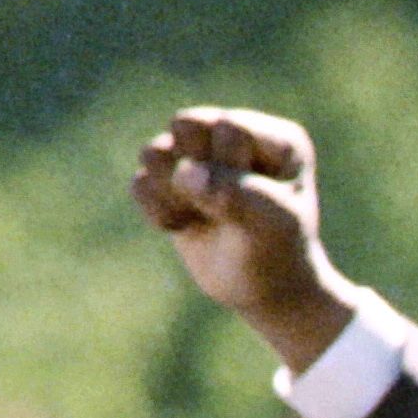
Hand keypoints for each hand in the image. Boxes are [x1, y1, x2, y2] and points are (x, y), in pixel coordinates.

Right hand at [131, 106, 358, 372]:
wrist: (262, 291)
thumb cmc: (277, 250)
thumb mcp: (273, 223)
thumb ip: (236, 192)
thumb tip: (185, 173)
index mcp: (276, 138)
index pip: (229, 129)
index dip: (231, 168)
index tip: (257, 200)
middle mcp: (233, 135)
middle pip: (186, 126)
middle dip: (199, 173)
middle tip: (226, 206)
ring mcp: (196, 154)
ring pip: (153, 153)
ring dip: (176, 194)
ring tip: (208, 217)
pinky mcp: (167, 179)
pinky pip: (139, 184)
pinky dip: (160, 213)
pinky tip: (188, 226)